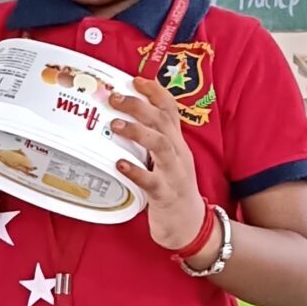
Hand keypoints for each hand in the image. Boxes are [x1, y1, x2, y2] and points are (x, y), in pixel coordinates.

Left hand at [111, 77, 208, 252]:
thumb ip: (153, 141)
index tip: (136, 79)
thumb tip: (126, 119)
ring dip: (138, 132)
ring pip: (161, 146)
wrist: (191, 226)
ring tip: (115, 125)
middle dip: (140, 106)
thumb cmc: (173, 190)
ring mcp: (174, 175)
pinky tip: (119, 164)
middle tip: (116, 98)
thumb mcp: (167, 160)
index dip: (155, 92)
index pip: (170, 110)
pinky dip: (135, 171)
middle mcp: (178, 155)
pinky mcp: (166, 196)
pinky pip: (151, 182)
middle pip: (164, 122)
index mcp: (177, 144)